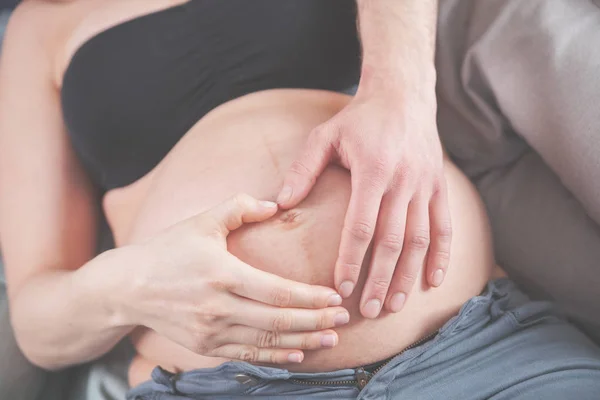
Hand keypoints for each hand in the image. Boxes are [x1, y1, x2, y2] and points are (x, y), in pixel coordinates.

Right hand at [121, 194, 348, 363]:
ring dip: (303, 343)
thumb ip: (239, 206)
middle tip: (344, 321)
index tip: (335, 296)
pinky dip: (275, 357)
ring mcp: (211, 331)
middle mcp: (219, 307)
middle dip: (316, 322)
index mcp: (222, 274)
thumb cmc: (167, 250)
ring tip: (332, 340)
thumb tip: (275, 204)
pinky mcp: (205, 347)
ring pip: (268, 342)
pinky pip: (248, 356)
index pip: (278, 291)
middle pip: (279, 320)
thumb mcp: (201, 221)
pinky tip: (298, 355)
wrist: (127, 287)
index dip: (311, 297)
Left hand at [277, 86, 450, 318]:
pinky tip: (433, 281)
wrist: (403, 95)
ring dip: (407, 275)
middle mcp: (403, 181)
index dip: (351, 259)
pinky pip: (444, 226)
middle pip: (392, 241)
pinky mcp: (439, 186)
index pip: (361, 226)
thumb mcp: (324, 136)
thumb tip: (279, 203)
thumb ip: (303, 170)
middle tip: (366, 309)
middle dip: (379, 279)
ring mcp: (425, 185)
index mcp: (373, 171)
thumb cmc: (358, 120)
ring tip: (393, 305)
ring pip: (419, 240)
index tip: (341, 287)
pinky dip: (442, 256)